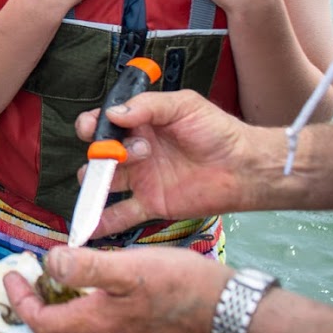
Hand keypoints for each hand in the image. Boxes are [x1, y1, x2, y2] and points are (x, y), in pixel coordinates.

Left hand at [4, 245, 226, 332]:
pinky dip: (77, 302)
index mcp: (96, 323)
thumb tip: (50, 261)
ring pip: (72, 326)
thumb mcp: (128, 268)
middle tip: (24, 275)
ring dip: (54, 302)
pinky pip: (91, 321)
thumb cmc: (179, 287)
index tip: (12, 272)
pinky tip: (86, 277)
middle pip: (52, 329)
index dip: (20, 299)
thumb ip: (86, 266)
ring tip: (50, 272)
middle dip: (31, 304)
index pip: (41, 322)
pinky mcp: (132, 327)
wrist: (223, 308)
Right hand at [72, 89, 258, 235]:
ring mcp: (141, 179)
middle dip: (101, 153)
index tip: (92, 129)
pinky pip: (122, 214)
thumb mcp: (183, 105)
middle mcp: (135, 152)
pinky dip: (103, 222)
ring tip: (115, 179)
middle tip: (123, 154)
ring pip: (104, 183)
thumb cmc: (216, 130)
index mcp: (140, 124)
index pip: (103, 123)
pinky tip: (89, 227)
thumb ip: (147, 106)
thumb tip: (113, 113)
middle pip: (100, 154)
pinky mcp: (151, 203)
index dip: (91, 125)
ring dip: (97, 182)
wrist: (244, 167)